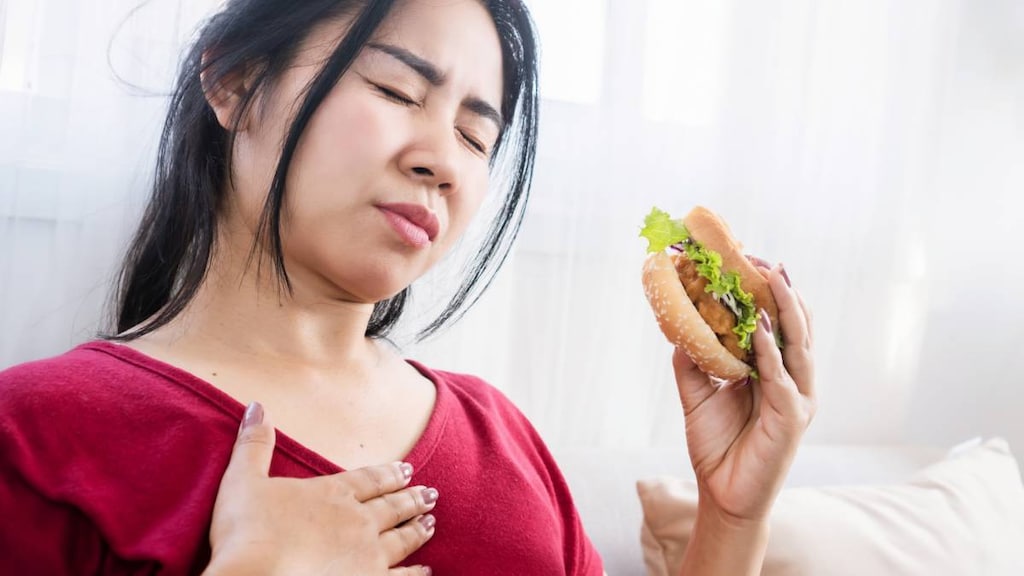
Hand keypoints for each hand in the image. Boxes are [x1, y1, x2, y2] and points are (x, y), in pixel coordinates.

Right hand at [204, 403, 436, 575]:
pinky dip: (415, 574)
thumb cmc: (245, 533)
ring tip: (432, 522)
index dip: (389, 474)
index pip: (369, 479)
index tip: (408, 470)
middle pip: (391, 506)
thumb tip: (257, 406)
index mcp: (331, 493)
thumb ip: (254, 444)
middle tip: (431, 494)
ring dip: (417, 529)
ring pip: (401, 538)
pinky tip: (426, 571)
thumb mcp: (242, 480)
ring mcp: (367, 555)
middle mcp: (357, 521)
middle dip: (412, 499)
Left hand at [673, 262, 815, 521]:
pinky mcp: (793, 418)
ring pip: (799, 345)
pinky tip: (762, 330)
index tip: (753, 262)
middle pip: (797, 327)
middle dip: (784, 291)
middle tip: (768, 261)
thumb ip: (693, 361)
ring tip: (775, 279)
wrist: (722, 495)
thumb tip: (679, 326)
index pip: (779, 324)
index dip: (770, 293)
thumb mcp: (697, 394)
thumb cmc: (717, 446)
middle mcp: (792, 381)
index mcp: (774, 373)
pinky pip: (782, 379)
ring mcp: (797, 398)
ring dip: (787, 310)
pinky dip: (772, 352)